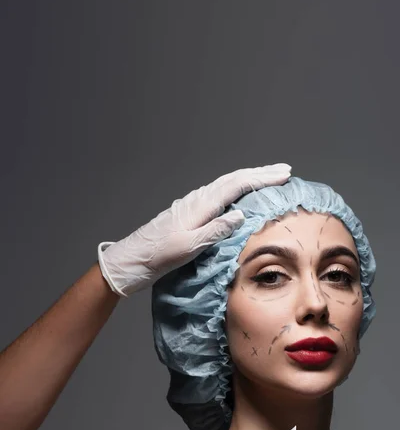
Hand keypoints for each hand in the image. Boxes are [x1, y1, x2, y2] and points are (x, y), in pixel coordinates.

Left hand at [98, 164, 290, 295]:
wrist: (133, 259)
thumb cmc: (159, 256)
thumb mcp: (189, 246)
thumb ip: (215, 230)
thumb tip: (241, 214)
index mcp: (200, 205)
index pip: (237, 185)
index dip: (262, 178)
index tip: (284, 174)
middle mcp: (197, 199)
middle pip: (233, 179)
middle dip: (260, 173)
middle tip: (284, 170)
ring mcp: (192, 204)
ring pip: (226, 185)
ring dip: (249, 179)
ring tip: (268, 178)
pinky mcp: (189, 212)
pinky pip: (219, 193)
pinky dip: (236, 189)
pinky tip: (238, 195)